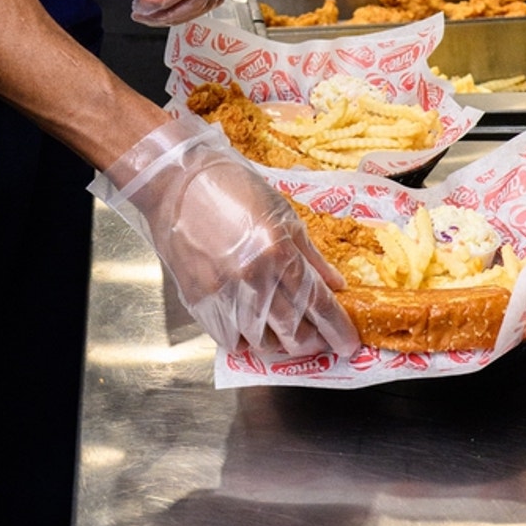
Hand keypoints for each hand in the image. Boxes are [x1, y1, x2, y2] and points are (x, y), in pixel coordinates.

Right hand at [90, 112, 359, 356]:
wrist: (176, 181)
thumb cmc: (230, 186)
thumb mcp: (281, 213)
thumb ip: (310, 255)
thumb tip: (334, 285)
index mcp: (278, 251)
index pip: (318, 305)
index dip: (338, 330)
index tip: (349, 344)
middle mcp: (253, 278)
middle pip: (293, 333)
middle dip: (313, 342)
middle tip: (318, 338)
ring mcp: (223, 294)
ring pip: (262, 343)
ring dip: (279, 343)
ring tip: (285, 332)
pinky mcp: (199, 302)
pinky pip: (230, 339)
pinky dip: (246, 339)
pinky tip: (252, 325)